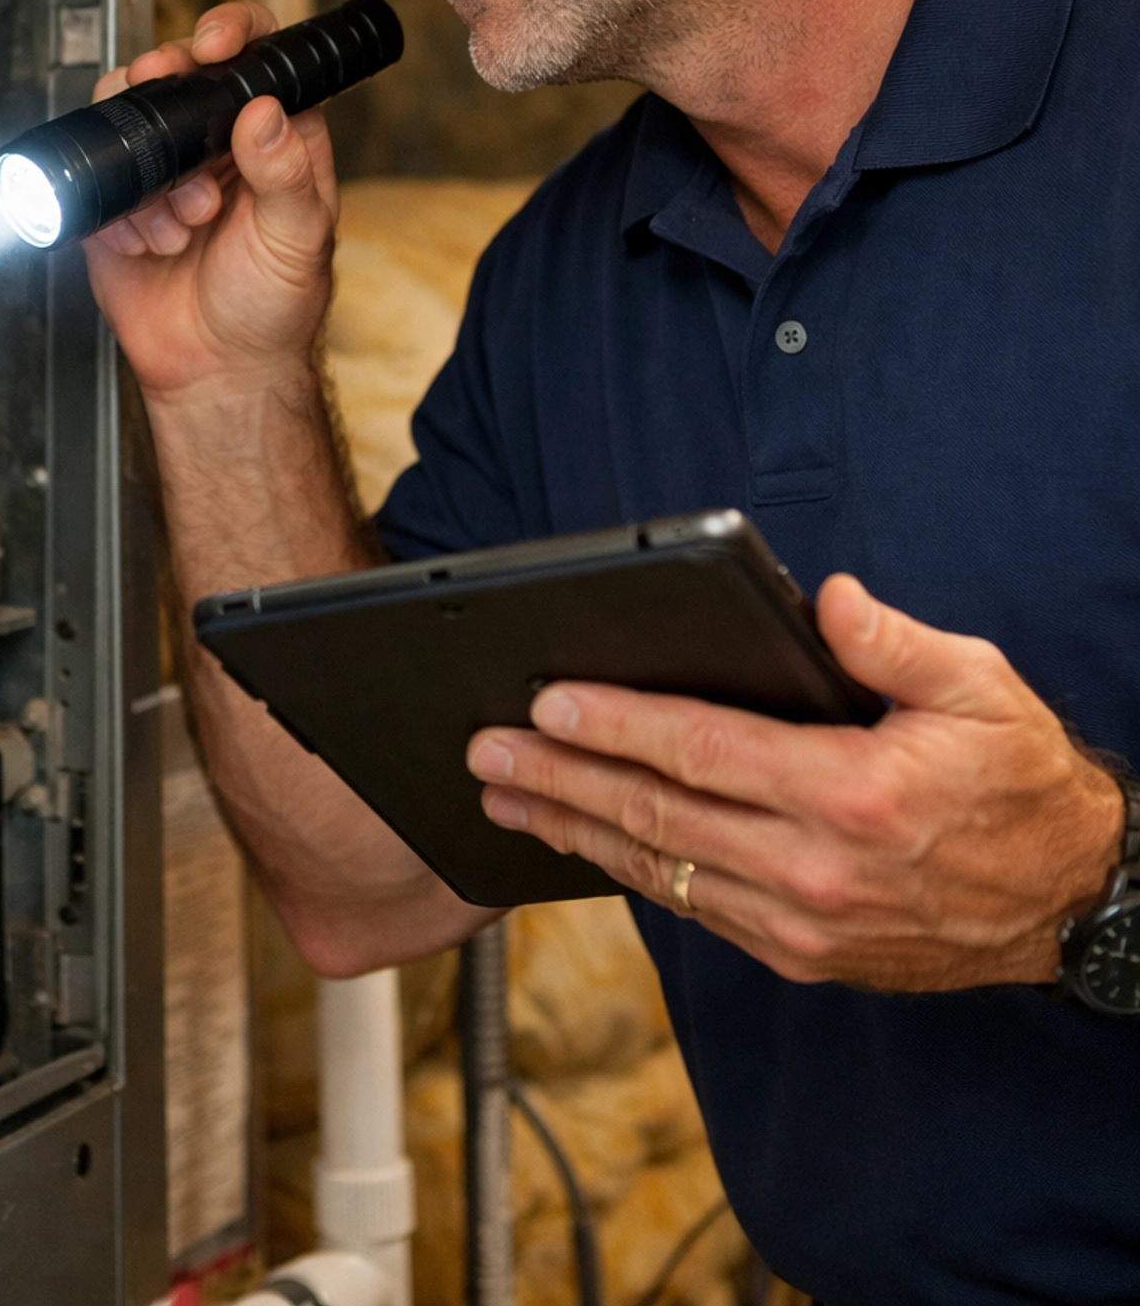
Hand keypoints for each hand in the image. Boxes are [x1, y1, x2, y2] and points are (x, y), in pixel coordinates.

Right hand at [82, 2, 338, 399]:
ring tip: (179, 222)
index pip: (255, 55)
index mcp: (275, 135)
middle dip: (165, 86)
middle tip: (164, 104)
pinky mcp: (118, 203)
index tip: (212, 43)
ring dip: (148, 168)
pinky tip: (147, 244)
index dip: (231, 32)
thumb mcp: (298, 240)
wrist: (218, 372)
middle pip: (177, 72)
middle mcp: (216, 142)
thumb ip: (287, 176)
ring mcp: (164, 169)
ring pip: (128, 116)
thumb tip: (267, 113)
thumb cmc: (274, 309)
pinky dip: (117, 210)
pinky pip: (97, 176)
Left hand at [467, 574, 1125, 990]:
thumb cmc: (1020, 781)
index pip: (701, 750)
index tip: (545, 703)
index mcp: (851, 794)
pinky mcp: (801, 954)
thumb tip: (826, 600)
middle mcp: (816, 869)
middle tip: (485, 752)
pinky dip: (630, 872)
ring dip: (575, 831)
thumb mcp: (981, 686)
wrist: (1069, 900)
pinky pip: (694, 909)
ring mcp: (803, 924)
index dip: (614, 724)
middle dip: (560, 780)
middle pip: (657, 816)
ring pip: (661, 872)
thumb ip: (895, 641)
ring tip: (504, 800)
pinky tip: (587, 843)